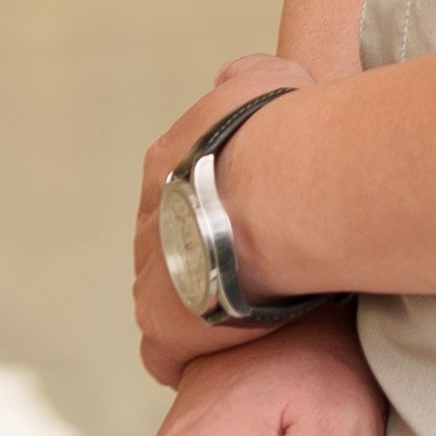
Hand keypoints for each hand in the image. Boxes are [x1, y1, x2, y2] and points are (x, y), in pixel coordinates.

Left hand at [127, 54, 318, 378]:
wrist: (280, 191)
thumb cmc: (286, 135)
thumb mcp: (266, 81)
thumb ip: (247, 80)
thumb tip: (230, 78)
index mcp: (167, 164)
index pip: (176, 194)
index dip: (210, 212)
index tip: (242, 227)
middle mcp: (149, 220)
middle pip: (166, 250)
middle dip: (200, 263)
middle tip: (248, 278)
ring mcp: (152, 275)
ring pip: (162, 301)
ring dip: (197, 311)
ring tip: (246, 322)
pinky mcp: (163, 323)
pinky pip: (164, 352)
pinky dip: (189, 356)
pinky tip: (227, 356)